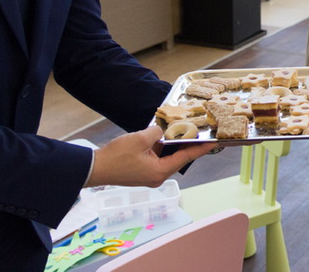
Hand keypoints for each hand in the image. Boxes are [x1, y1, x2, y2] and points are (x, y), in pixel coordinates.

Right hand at [86, 126, 215, 187]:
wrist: (95, 169)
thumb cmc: (116, 157)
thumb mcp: (140, 139)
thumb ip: (157, 133)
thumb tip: (161, 132)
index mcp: (160, 171)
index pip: (186, 157)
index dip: (200, 148)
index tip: (213, 143)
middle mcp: (157, 177)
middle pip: (177, 159)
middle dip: (187, 145)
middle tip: (199, 133)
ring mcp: (149, 176)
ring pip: (167, 159)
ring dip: (172, 146)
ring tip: (182, 132)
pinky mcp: (142, 173)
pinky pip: (157, 160)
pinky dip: (161, 149)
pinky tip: (162, 137)